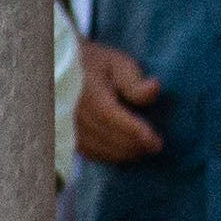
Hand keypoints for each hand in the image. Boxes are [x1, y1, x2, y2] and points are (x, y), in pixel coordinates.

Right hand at [72, 40, 167, 164]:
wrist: (65, 71)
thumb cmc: (97, 66)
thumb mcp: (118, 64)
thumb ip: (134, 80)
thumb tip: (154, 88)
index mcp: (88, 90)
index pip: (111, 115)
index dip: (134, 131)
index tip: (155, 142)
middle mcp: (75, 112)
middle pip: (107, 136)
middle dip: (134, 145)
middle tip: (155, 146)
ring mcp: (70, 127)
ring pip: (100, 148)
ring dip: (125, 153)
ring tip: (144, 149)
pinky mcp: (70, 138)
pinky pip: (92, 153)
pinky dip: (111, 156)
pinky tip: (126, 152)